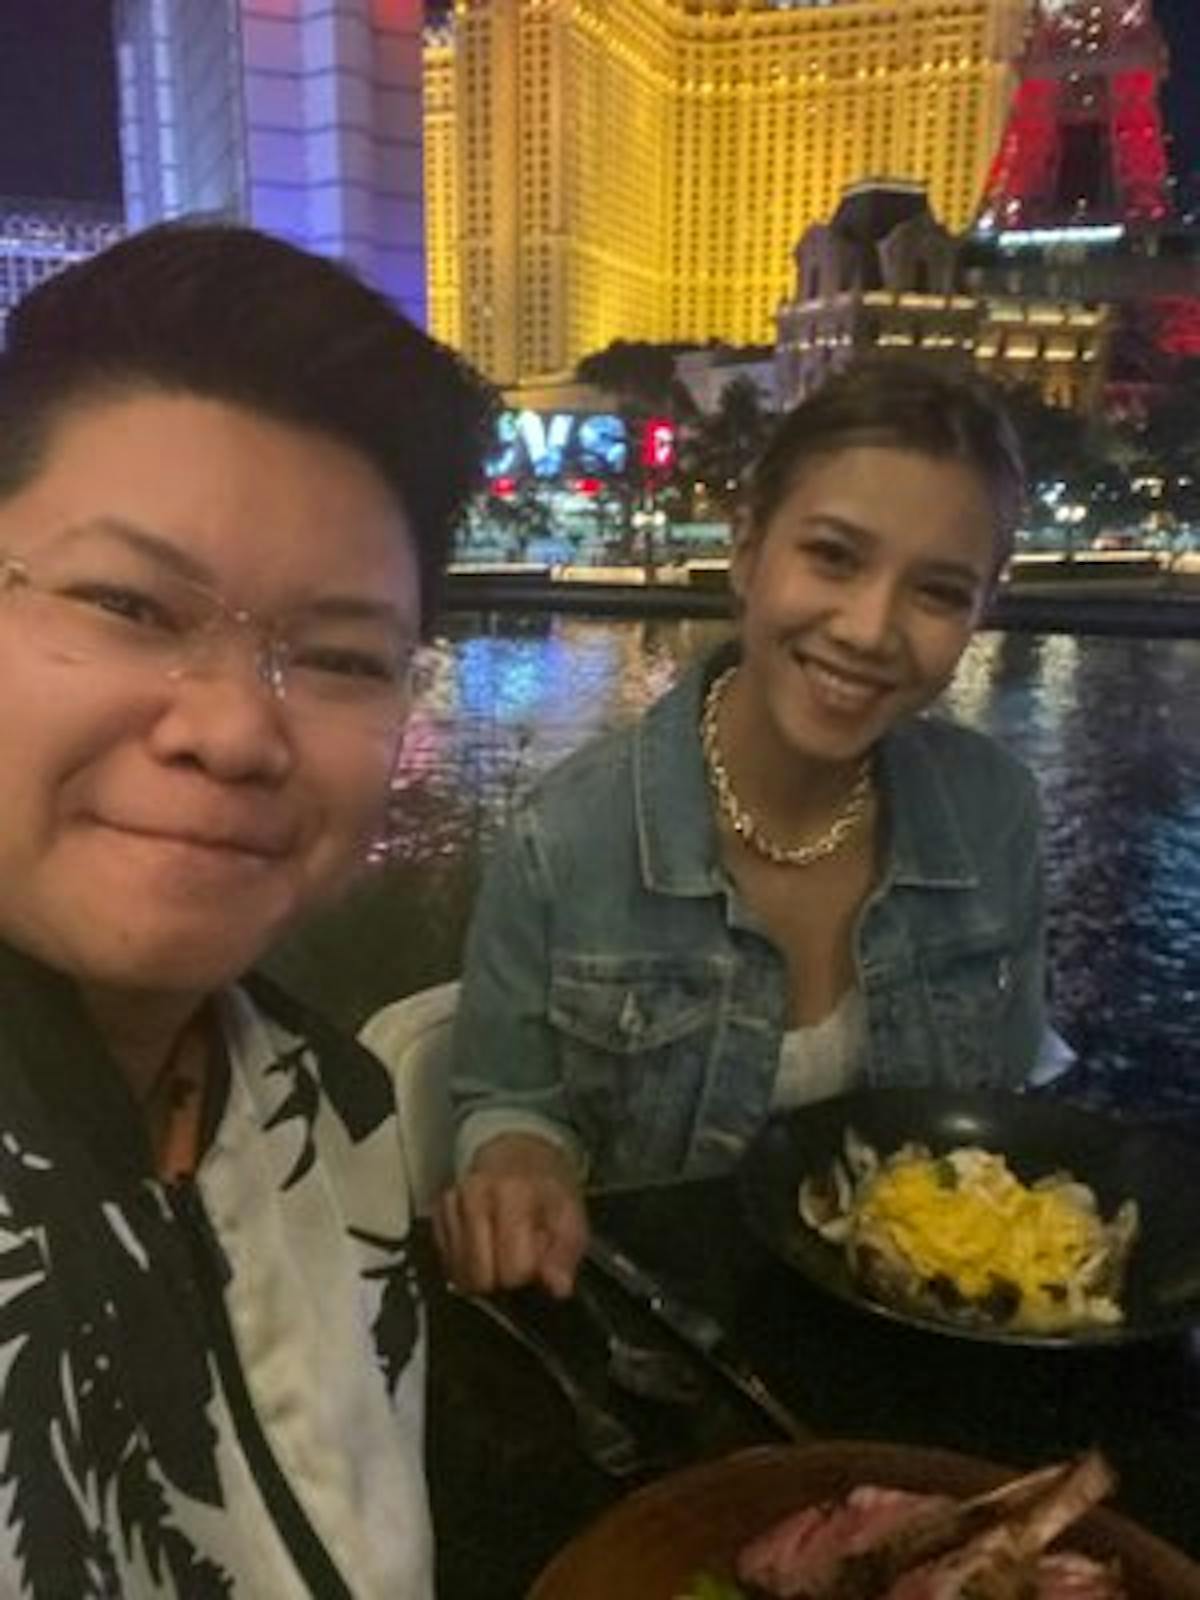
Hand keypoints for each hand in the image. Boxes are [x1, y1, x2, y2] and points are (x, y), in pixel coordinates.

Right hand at [433, 1133, 587, 1298]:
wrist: (516, 1151)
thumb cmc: (546, 1187)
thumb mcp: (571, 1215)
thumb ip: (566, 1253)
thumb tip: (557, 1287)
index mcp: (513, 1194)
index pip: (512, 1269)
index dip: (529, 1273)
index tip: (537, 1257)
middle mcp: (474, 1196)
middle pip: (479, 1277)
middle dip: (502, 1279)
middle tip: (519, 1256)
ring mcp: (450, 1204)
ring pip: (459, 1275)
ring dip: (483, 1272)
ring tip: (502, 1247)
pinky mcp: (436, 1213)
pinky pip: (447, 1264)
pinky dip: (466, 1263)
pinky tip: (484, 1243)